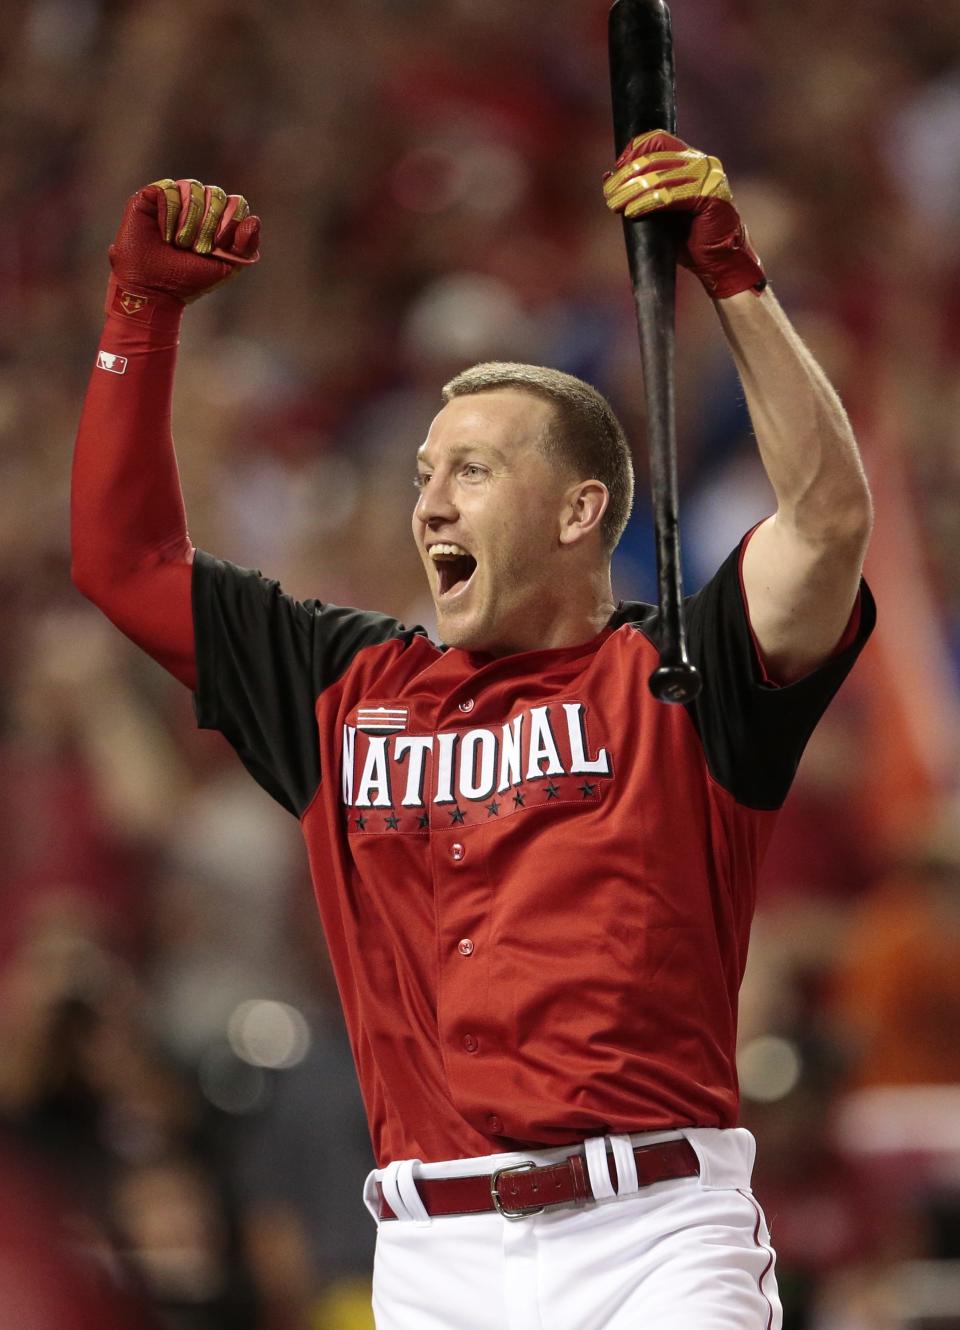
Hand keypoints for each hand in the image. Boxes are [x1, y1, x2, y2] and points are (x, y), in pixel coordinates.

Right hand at [108, 178, 260, 306]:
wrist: (154, 288)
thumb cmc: (189, 279)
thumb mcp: (226, 268)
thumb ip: (246, 247)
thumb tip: (254, 220)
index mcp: (219, 218)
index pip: (237, 203)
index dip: (230, 222)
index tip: (218, 245)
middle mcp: (198, 203)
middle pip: (216, 194)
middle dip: (208, 225)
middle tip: (196, 248)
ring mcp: (175, 197)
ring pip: (193, 188)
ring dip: (188, 222)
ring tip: (178, 243)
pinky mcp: (151, 196)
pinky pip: (168, 189)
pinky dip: (169, 214)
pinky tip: (164, 234)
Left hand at [603, 131, 765, 298]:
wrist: (719, 260)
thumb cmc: (690, 238)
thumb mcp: (661, 209)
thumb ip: (641, 191)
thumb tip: (607, 177)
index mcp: (691, 159)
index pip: (657, 140)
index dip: (632, 151)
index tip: (614, 172)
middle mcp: (701, 162)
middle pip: (653, 159)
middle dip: (625, 176)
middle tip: (609, 194)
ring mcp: (708, 177)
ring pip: (658, 177)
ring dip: (630, 192)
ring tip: (614, 205)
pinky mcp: (709, 196)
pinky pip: (669, 196)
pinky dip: (646, 204)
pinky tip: (631, 213)